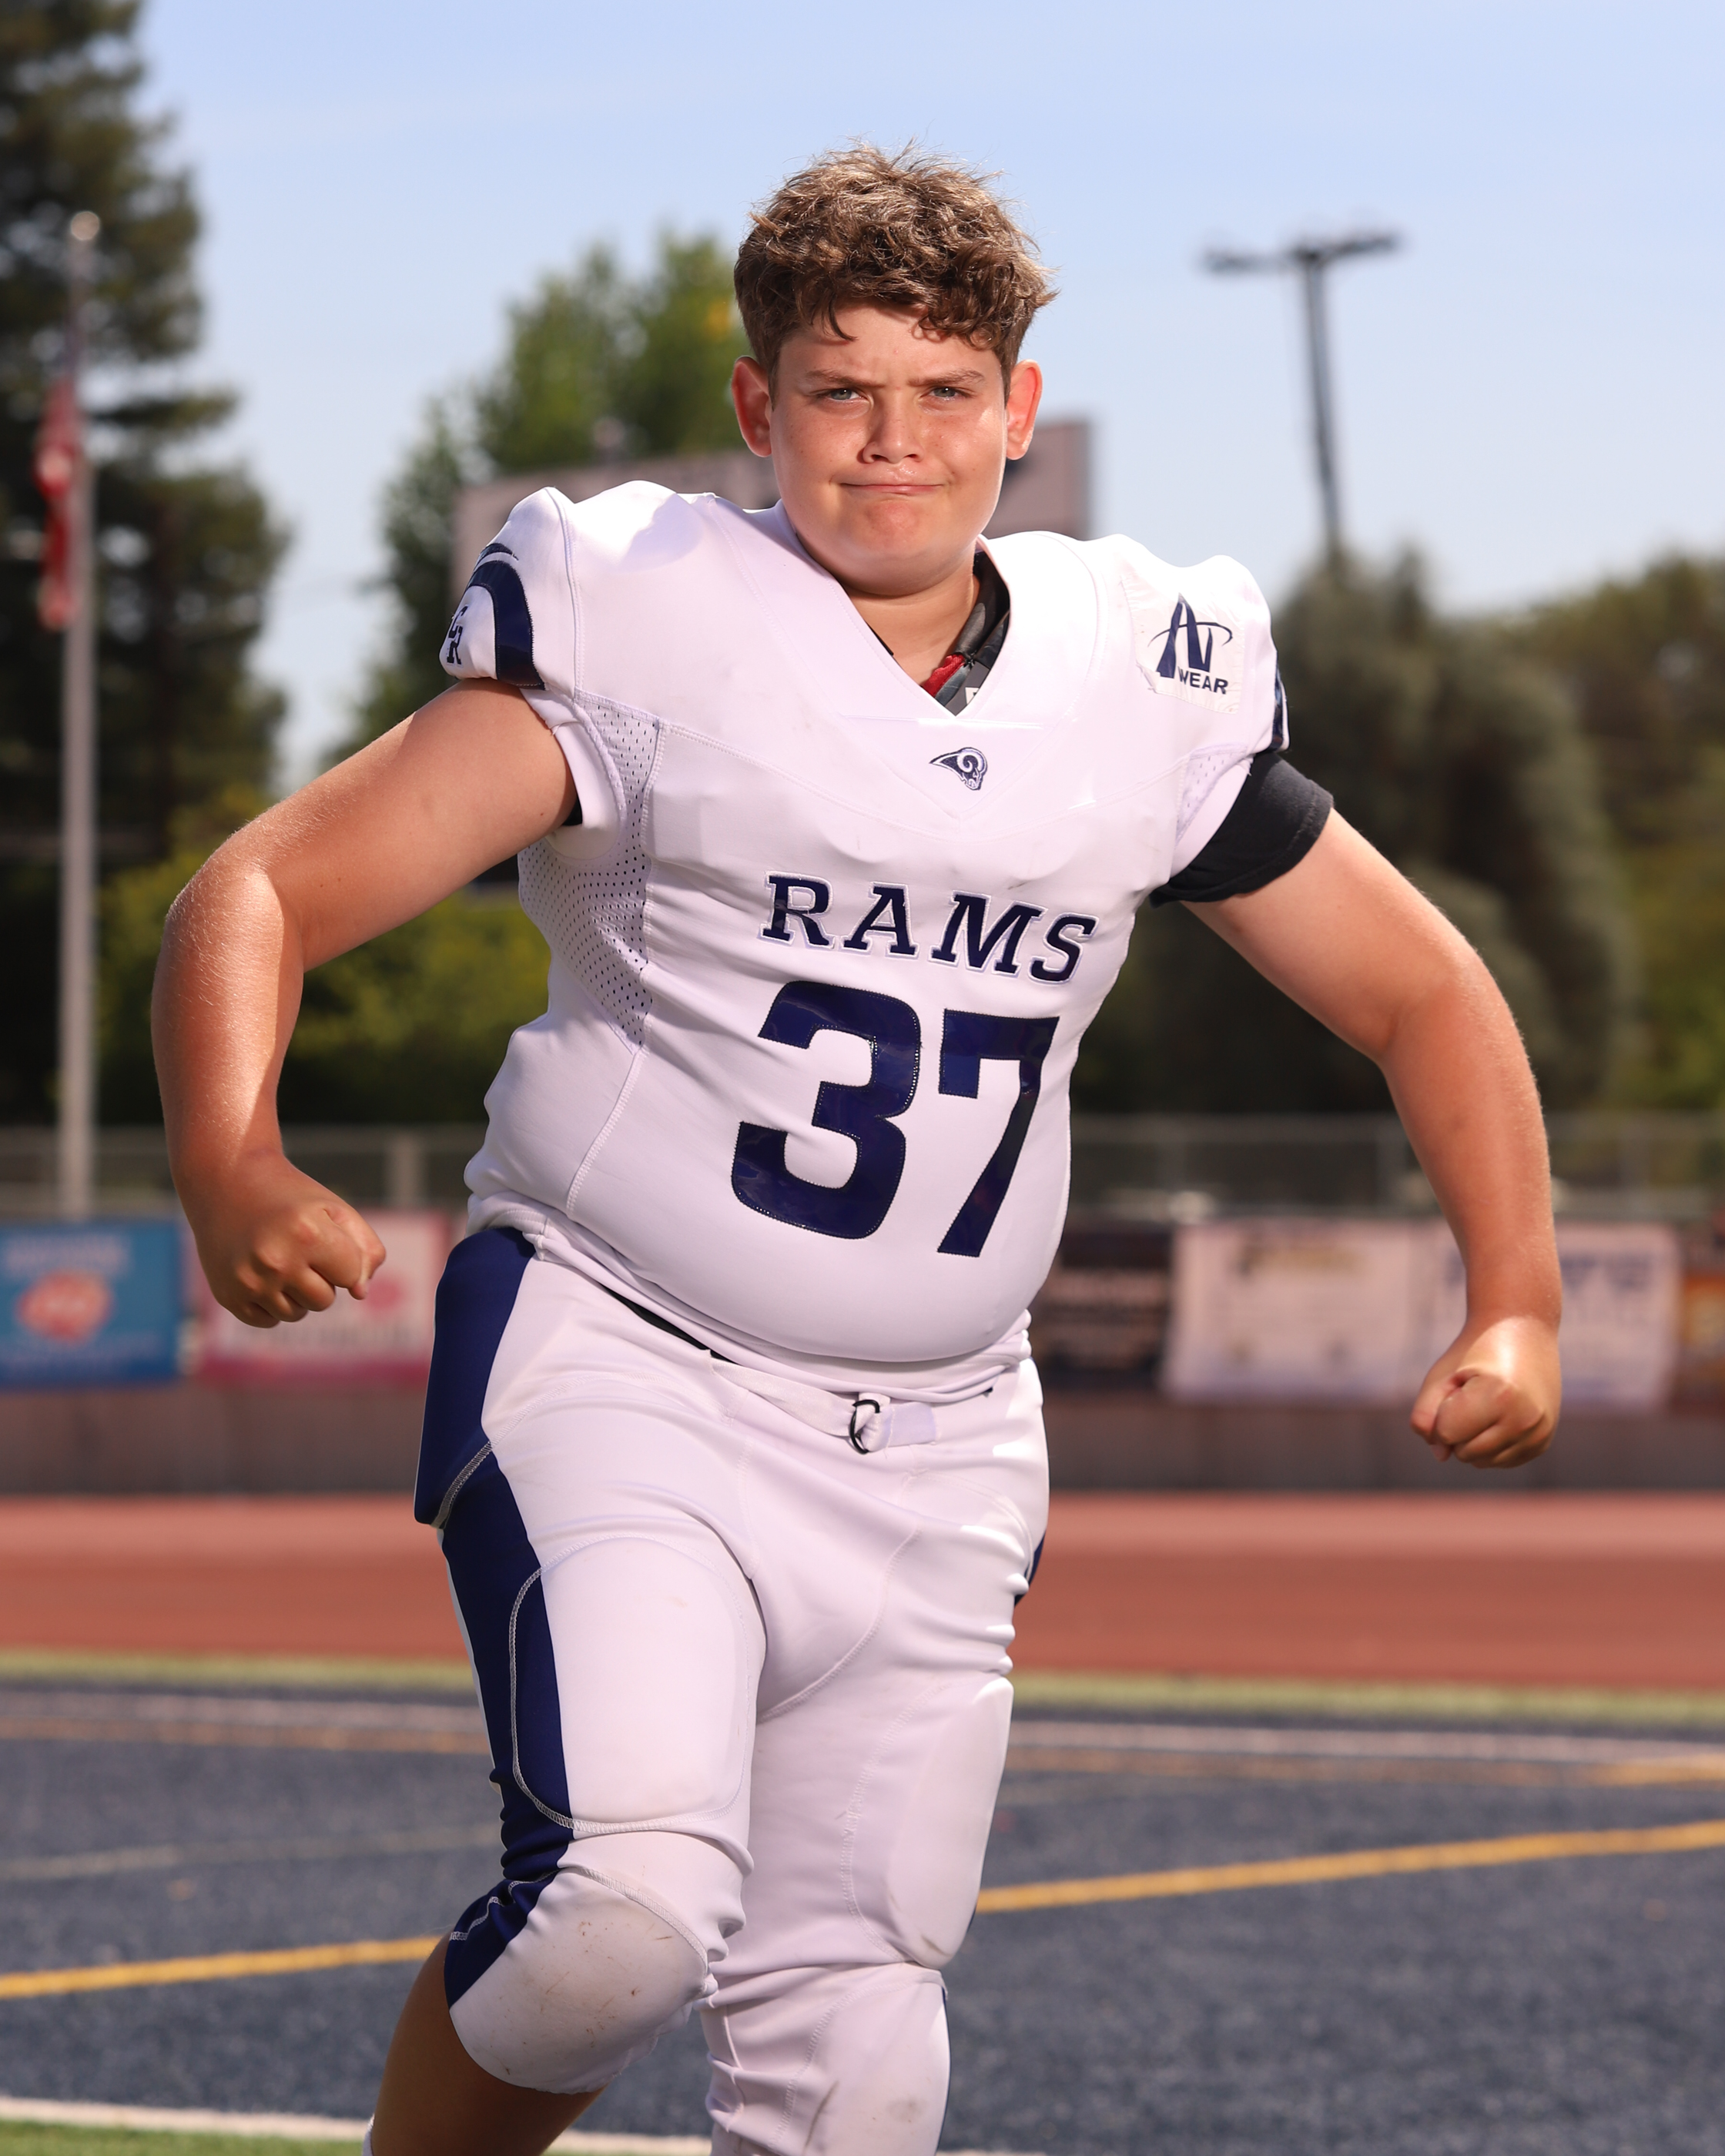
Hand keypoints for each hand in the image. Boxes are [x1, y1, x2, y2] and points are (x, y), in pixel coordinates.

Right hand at [186, 1151, 387, 1327]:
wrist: (229, 1184)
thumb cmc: (292, 1199)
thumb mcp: (336, 1210)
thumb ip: (365, 1250)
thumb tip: (360, 1293)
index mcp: (308, 1234)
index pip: (350, 1276)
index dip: (343, 1258)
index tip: (325, 1237)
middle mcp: (276, 1261)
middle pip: (324, 1301)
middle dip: (320, 1279)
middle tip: (299, 1249)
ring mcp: (249, 1282)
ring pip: (296, 1314)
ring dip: (297, 1294)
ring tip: (280, 1260)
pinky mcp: (228, 1296)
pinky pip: (268, 1321)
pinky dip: (271, 1304)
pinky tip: (261, 1273)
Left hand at [1411, 1315, 1559, 1469]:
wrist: (1523, 1331)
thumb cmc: (1475, 1353)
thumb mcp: (1441, 1376)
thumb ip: (1425, 1416)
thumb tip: (1440, 1455)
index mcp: (1499, 1396)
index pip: (1447, 1434)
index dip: (1441, 1412)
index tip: (1457, 1387)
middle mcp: (1525, 1419)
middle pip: (1464, 1453)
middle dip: (1457, 1427)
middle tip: (1474, 1392)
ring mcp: (1539, 1433)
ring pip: (1483, 1462)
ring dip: (1474, 1438)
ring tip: (1488, 1403)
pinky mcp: (1543, 1442)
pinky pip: (1501, 1461)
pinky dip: (1491, 1445)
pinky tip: (1499, 1415)